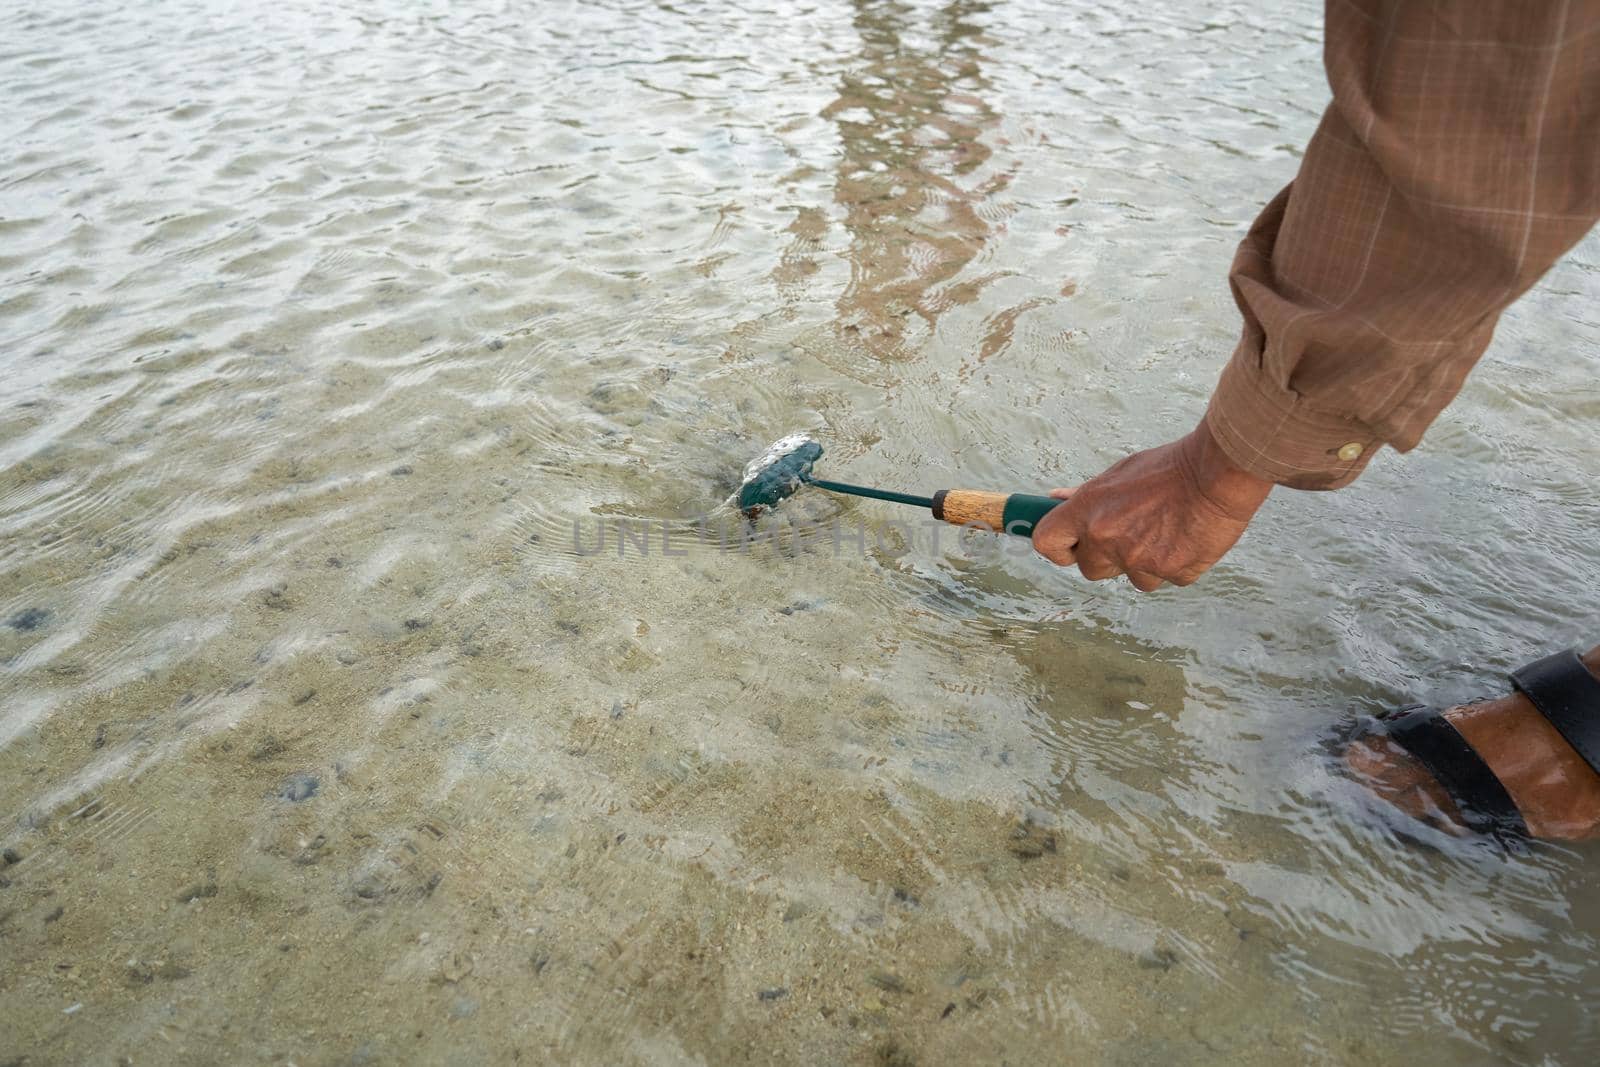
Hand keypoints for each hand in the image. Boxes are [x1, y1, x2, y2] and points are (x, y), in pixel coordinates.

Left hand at [1031, 422, 1272, 590]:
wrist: (1219, 474)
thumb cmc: (1168, 469)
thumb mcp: (1119, 475)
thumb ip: (1085, 495)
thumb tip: (1054, 498)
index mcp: (1089, 510)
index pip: (1047, 543)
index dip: (1059, 549)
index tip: (1071, 547)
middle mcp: (1107, 538)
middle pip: (1090, 569)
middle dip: (1106, 558)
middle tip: (1132, 533)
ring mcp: (1139, 560)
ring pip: (1131, 578)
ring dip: (1144, 563)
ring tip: (1166, 530)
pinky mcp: (1171, 573)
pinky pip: (1165, 578)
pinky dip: (1175, 564)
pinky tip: (1186, 537)